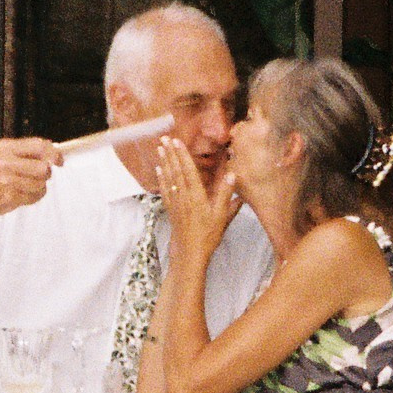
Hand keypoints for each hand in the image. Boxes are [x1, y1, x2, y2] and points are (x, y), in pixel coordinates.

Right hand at [0, 136, 61, 232]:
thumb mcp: (0, 155)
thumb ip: (23, 152)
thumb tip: (52, 151)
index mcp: (5, 147)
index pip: (39, 146)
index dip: (54, 153)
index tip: (59, 161)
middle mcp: (5, 162)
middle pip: (43, 167)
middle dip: (45, 173)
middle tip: (37, 176)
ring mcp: (6, 180)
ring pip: (40, 184)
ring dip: (38, 187)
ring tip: (26, 186)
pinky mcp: (8, 197)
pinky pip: (33, 197)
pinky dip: (32, 197)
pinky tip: (21, 194)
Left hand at [154, 133, 234, 257]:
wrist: (190, 254)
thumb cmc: (208, 236)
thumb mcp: (222, 216)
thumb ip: (227, 195)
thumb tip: (232, 175)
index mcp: (197, 196)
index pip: (188, 171)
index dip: (182, 155)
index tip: (177, 142)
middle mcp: (184, 197)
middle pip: (176, 171)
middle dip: (170, 154)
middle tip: (164, 138)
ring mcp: (176, 203)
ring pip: (169, 178)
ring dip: (164, 162)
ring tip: (160, 148)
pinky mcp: (171, 209)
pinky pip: (165, 190)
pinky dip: (162, 178)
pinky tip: (159, 170)